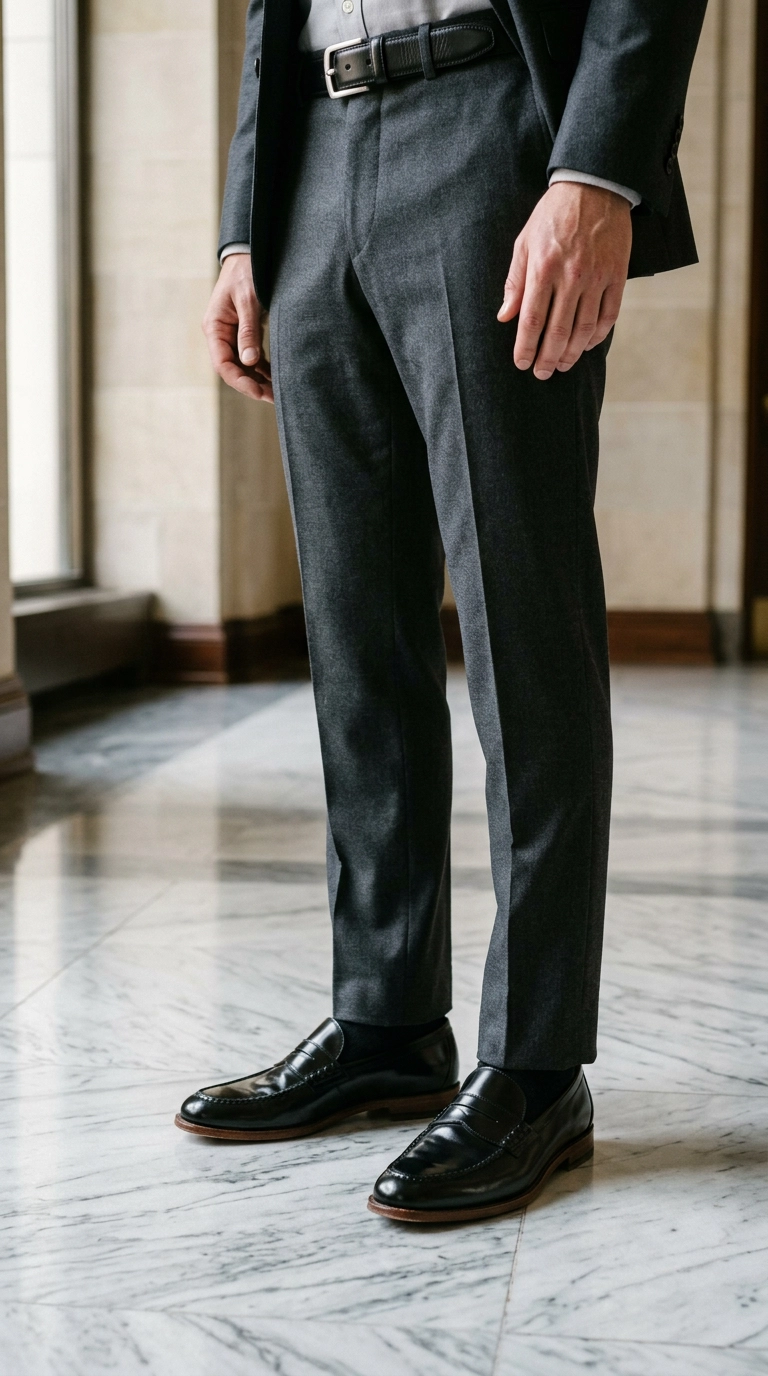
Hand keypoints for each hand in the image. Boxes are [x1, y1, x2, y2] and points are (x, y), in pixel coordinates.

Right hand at [203, 254, 273, 401]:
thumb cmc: (246, 272)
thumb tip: (250, 362)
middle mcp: (221, 334)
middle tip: (274, 397)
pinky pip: (252, 357)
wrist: (249, 253)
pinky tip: (276, 377)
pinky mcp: (245, 332)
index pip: (223, 364)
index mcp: (215, 327)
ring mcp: (232, 335)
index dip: (240, 381)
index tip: (259, 391)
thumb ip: (248, 330)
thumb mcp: (248, 300)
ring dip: (259, 380)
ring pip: (243, 366)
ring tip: (278, 393)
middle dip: (252, 385)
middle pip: (233, 369)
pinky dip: (263, 368)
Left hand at [498, 182, 631, 380]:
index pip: (532, 320)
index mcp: (544, 268)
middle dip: (548, 358)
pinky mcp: (617, 275)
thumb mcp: (525, 241)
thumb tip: (505, 316)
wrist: (595, 186)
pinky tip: (587, 345)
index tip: (522, 363)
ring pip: (585, 329)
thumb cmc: (553, 215)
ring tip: (562, 365)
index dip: (526, 347)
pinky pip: (609, 315)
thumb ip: (515, 281)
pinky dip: (598, 336)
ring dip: (572, 353)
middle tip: (542, 374)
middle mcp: (571, 276)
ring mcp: (597, 277)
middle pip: (558, 331)